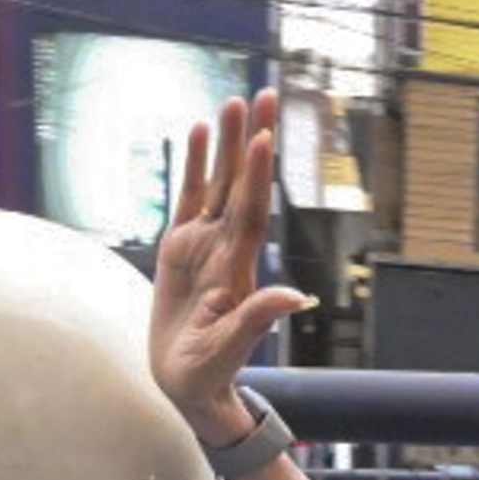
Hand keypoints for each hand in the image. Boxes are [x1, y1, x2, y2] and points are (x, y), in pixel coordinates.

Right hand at [147, 91, 311, 447]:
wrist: (188, 384)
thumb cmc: (210, 373)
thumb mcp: (231, 350)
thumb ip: (259, 320)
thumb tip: (295, 298)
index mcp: (238, 269)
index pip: (250, 213)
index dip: (256, 176)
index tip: (264, 138)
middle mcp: (225, 248)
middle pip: (241, 185)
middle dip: (251, 142)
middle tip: (264, 96)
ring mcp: (205, 245)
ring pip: (218, 184)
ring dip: (226, 145)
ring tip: (234, 102)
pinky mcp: (182, 248)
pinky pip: (191, 197)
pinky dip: (196, 166)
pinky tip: (199, 133)